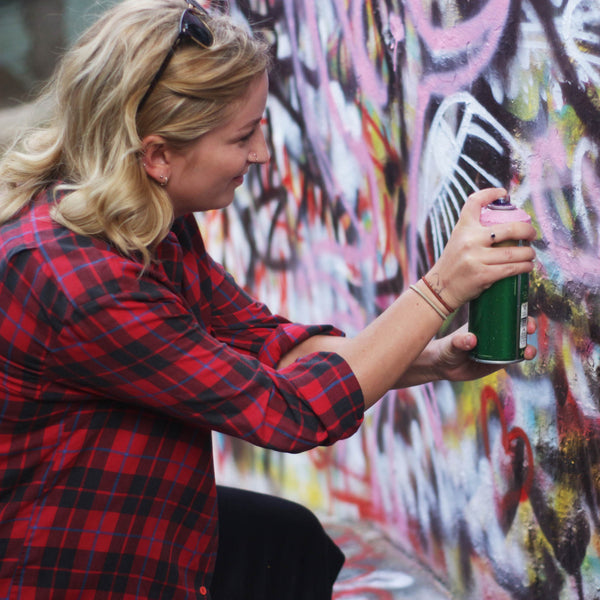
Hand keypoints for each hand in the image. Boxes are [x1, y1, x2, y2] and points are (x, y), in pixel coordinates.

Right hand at [426, 188, 536, 310]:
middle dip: (527, 230)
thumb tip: (503, 226)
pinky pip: (511, 269)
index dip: (490, 193)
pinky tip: (527, 267)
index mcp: (463, 228)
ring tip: (530, 254)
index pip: (474, 202)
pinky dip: (524, 267)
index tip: (503, 193)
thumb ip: (475, 232)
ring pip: (514, 252)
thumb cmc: (453, 264)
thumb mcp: (458, 241)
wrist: (440, 288)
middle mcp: (469, 240)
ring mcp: (476, 258)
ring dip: (528, 253)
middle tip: (532, 234)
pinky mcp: (483, 275)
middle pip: (509, 228)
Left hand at [430, 318, 537, 381]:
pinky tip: (525, 357)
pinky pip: (515, 357)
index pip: (503, 311)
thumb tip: (472, 339)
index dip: (517, 309)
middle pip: (516, 326)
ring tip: (529, 350)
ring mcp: (498, 347)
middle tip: (529, 328)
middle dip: (527, 325)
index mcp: (485, 322)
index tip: (523, 310)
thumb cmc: (446, 349)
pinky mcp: (500, 361)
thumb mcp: (452, 344)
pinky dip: (523, 356)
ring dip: (529, 344)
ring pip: (519, 343)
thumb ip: (459, 342)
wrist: (443, 366)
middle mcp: (494, 333)